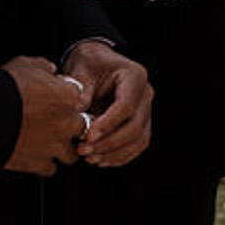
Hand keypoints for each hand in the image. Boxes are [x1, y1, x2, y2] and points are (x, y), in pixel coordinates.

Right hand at [1, 54, 89, 175]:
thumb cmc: (4, 88)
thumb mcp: (25, 64)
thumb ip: (42, 66)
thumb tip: (49, 69)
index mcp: (68, 96)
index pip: (78, 98)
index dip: (66, 98)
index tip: (56, 99)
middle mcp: (67, 122)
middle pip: (83, 127)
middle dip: (71, 127)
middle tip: (57, 124)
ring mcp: (55, 145)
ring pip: (71, 154)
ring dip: (62, 149)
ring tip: (49, 145)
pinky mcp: (40, 163)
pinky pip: (50, 169)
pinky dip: (43, 165)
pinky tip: (35, 157)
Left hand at [63, 41, 153, 167]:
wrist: (97, 65)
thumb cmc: (90, 64)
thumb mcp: (82, 69)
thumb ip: (81, 89)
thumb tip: (78, 113)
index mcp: (135, 76)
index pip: (126, 105)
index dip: (108, 124)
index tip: (88, 136)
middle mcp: (146, 94)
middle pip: (135, 126)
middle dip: (109, 143)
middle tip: (83, 150)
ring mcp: (146, 110)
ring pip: (139, 140)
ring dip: (114, 153)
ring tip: (89, 158)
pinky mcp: (142, 124)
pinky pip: (137, 146)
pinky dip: (119, 157)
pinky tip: (100, 159)